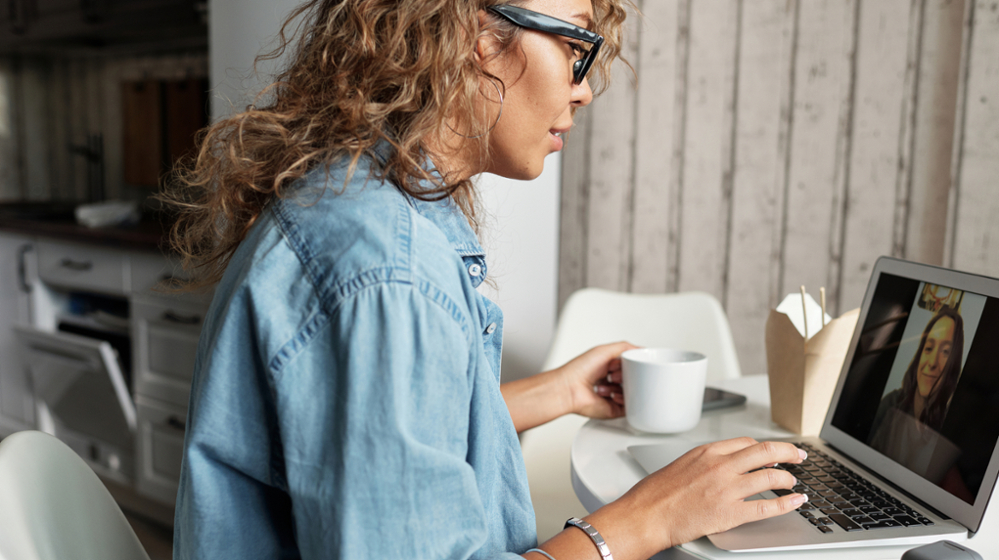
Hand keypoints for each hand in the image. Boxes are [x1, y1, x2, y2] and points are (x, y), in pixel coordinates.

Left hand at [556, 341, 636, 418]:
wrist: (569, 388)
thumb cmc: (579, 369)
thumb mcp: (604, 350)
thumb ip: (626, 347)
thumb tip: (642, 350)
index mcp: (609, 368)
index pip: (630, 366)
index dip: (630, 363)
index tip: (627, 362)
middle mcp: (611, 382)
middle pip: (633, 379)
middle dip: (627, 375)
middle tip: (615, 373)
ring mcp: (613, 396)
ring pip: (632, 392)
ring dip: (624, 386)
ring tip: (610, 382)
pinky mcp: (614, 409)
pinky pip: (630, 407)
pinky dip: (624, 400)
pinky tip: (613, 394)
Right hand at [595, 438, 806, 555]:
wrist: (646, 514)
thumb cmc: (655, 493)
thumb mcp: (681, 464)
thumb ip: (705, 462)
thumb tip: (723, 465)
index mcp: (708, 451)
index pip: (747, 442)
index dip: (765, 447)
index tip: (774, 452)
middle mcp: (721, 466)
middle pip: (766, 451)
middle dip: (789, 452)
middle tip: (799, 456)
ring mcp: (727, 489)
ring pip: (772, 476)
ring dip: (789, 479)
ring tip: (794, 483)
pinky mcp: (730, 513)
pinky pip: (768, 506)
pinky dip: (787, 503)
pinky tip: (796, 502)